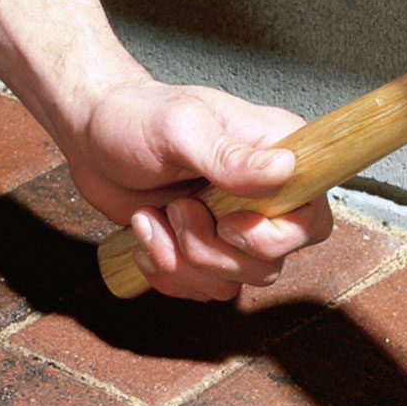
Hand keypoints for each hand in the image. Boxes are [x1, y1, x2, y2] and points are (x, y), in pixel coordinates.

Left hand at [62, 80, 333, 300]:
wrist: (93, 135)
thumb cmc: (136, 117)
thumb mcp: (180, 126)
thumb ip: (228, 156)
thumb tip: (282, 170)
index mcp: (277, 157)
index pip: (313, 220)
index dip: (275, 238)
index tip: (229, 222)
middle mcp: (264, 199)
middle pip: (269, 265)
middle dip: (212, 252)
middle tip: (178, 210)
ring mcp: (233, 230)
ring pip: (231, 284)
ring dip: (181, 261)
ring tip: (152, 217)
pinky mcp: (203, 252)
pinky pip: (199, 289)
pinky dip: (164, 271)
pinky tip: (146, 233)